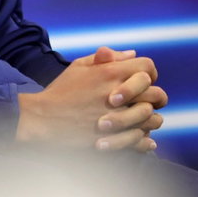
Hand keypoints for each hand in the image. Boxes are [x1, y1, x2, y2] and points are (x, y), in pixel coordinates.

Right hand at [15, 46, 167, 151]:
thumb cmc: (60, 92)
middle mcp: (118, 93)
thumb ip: (107, 58)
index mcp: (110, 72)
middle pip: (156, 93)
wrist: (41, 119)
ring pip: (152, 118)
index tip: (145, 82)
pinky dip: (145, 142)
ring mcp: (117, 116)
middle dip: (156, 98)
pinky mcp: (112, 137)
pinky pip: (141, 140)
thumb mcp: (79, 66)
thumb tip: (132, 54)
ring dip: (151, 120)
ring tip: (145, 122)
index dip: (150, 73)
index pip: (147, 67)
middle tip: (151, 103)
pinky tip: (145, 141)